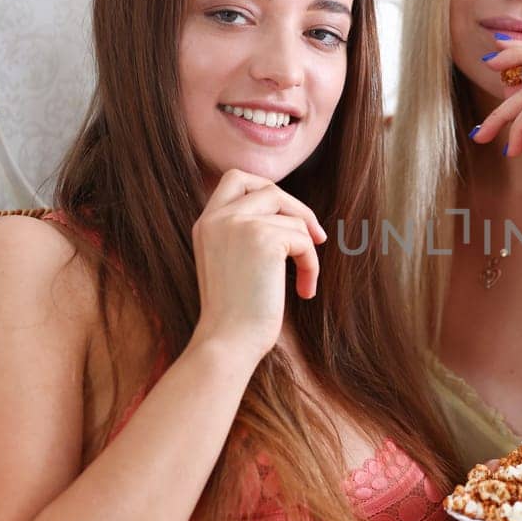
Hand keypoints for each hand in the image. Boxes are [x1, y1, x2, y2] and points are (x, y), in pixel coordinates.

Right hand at [188, 169, 326, 363]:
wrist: (228, 342)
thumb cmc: (235, 315)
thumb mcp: (230, 263)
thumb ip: (244, 233)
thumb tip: (289, 214)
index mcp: (206, 223)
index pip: (236, 179)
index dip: (267, 189)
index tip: (288, 218)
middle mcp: (218, 218)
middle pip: (268, 187)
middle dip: (297, 208)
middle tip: (315, 238)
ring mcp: (238, 224)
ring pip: (292, 218)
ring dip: (307, 249)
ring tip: (303, 280)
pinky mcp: (262, 238)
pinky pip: (303, 240)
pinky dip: (311, 265)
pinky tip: (304, 291)